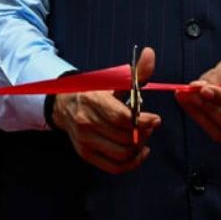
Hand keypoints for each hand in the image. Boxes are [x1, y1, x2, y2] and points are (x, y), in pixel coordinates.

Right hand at [52, 47, 161, 173]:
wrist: (65, 104)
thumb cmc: (95, 92)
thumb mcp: (113, 80)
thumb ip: (136, 71)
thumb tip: (151, 53)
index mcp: (93, 100)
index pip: (121, 118)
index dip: (143, 121)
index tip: (155, 119)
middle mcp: (86, 122)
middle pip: (124, 137)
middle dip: (143, 133)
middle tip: (150, 126)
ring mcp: (85, 141)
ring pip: (121, 153)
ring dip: (138, 147)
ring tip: (144, 136)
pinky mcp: (86, 154)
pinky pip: (113, 166)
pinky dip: (131, 163)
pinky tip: (140, 152)